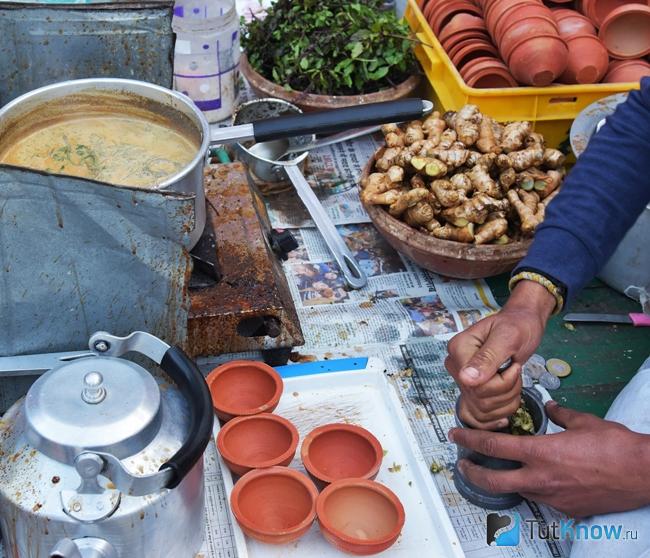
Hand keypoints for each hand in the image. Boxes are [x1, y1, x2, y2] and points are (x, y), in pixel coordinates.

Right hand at [445, 280, 555, 429]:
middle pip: (480, 399)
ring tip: (513, 377)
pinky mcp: (470, 391)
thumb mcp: (507, 337)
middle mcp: (455, 366)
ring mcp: (462, 380)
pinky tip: (509, 394)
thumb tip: (467, 380)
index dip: (502, 381)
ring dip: (508, 398)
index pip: (476, 385)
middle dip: (507, 389)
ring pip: (484, 410)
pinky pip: (482, 416)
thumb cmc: (517, 326)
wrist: (522, 325)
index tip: (513, 364)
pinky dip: (502, 409)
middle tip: (515, 370)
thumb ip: (488, 358)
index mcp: (458, 349)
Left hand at [448, 401, 649, 516]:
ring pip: (517, 490)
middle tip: (462, 464)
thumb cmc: (617, 448)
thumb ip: (561, 415)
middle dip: (472, 471)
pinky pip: (541, 499)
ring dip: (505, 480)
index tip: (455, 435)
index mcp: (541, 451)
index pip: (493, 445)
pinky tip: (536, 480)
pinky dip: (532, 489)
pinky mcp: (567, 509)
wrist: (645, 475)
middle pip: (493, 478)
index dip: (469, 439)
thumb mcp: (584, 422)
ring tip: (499, 470)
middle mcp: (541, 477)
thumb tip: (552, 408)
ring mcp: (553, 496)